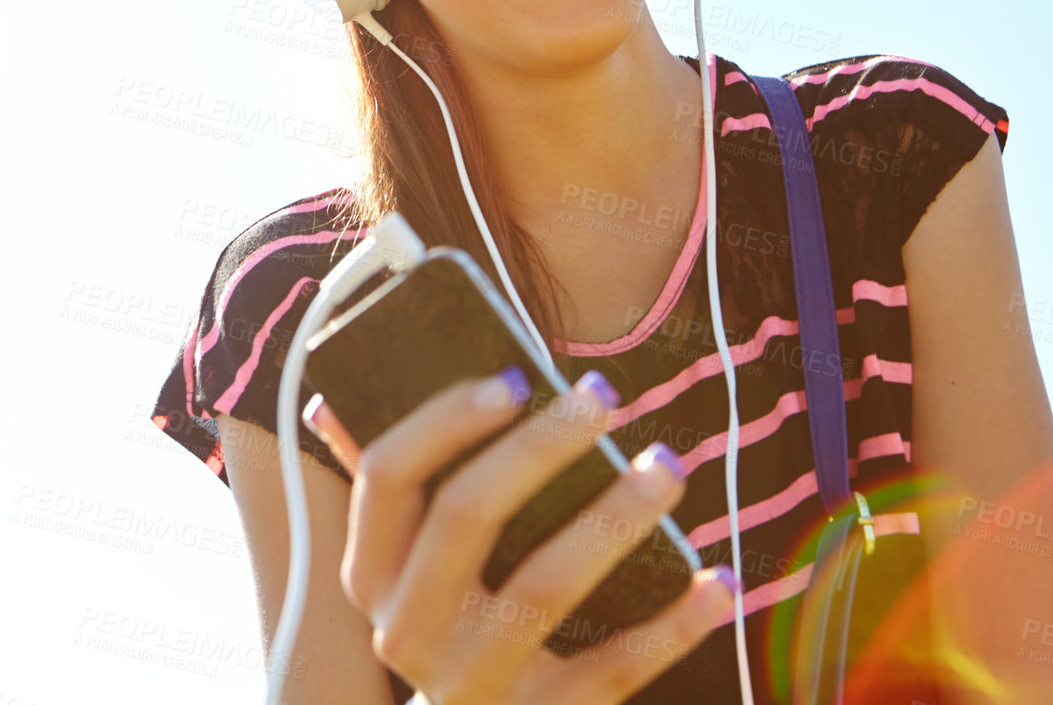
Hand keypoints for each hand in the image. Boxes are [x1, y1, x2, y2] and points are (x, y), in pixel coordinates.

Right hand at [314, 369, 738, 704]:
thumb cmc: (452, 621)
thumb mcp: (409, 564)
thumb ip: (396, 488)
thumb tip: (334, 399)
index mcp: (369, 574)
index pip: (385, 476)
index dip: (444, 419)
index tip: (512, 378)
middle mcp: (404, 630)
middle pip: (463, 517)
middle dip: (538, 448)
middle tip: (603, 398)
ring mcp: (470, 683)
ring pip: (541, 588)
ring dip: (611, 520)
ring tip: (667, 468)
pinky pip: (611, 669)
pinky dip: (671, 624)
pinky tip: (717, 580)